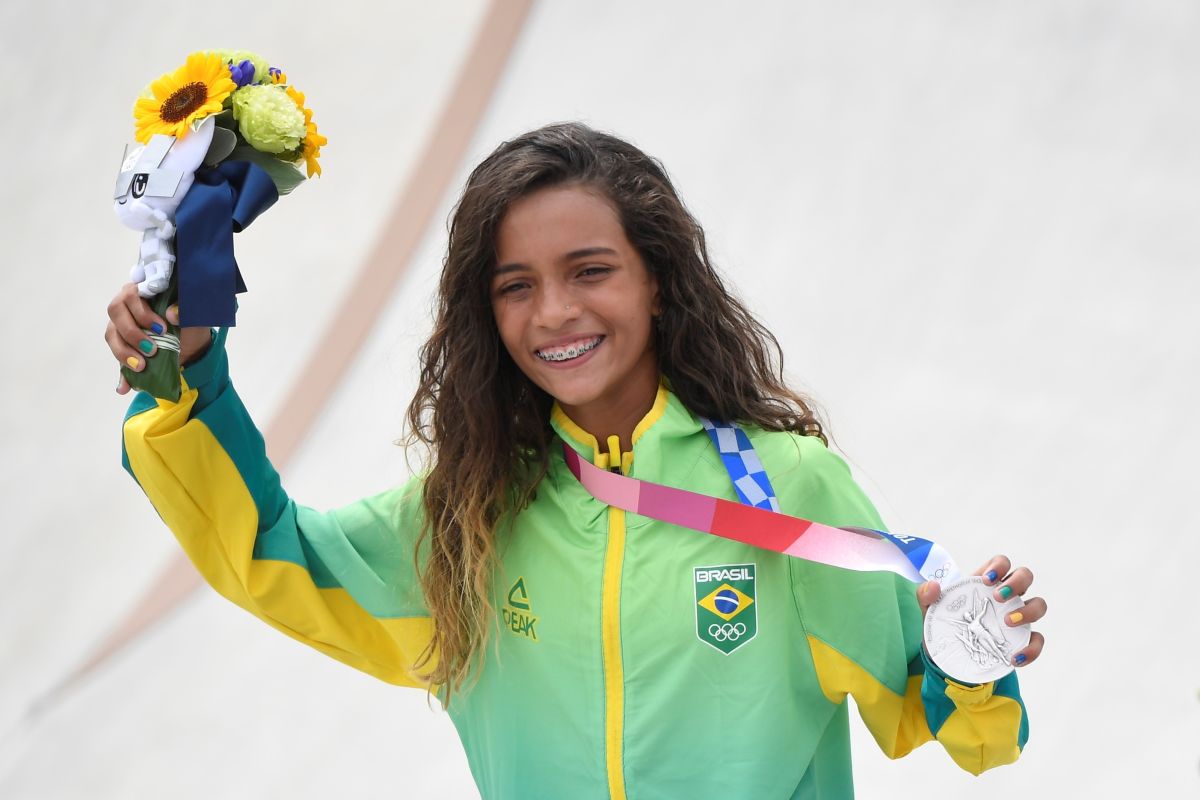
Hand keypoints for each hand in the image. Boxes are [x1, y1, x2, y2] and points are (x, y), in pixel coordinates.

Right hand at [105, 283, 211, 393]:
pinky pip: (116, 360)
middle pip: (116, 313)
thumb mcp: (194, 315)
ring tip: (141, 367)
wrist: (193, 344)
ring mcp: (121, 326)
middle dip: (132, 333)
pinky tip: (124, 387)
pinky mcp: (123, 347)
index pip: (131, 295)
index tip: (162, 329)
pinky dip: (122, 375)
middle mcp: (127, 306)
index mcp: (143, 292)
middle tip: (152, 349)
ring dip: (124, 352)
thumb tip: (172, 315)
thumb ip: (185, 310)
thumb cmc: (190, 322)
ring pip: (112, 335)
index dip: (142, 312)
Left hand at [916, 555, 1046, 668]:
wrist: (946, 657)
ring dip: (1028, 611)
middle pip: (1026, 576)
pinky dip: (1031, 648)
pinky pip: (1037, 640)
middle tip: (998, 597)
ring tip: (1007, 622)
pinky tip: (1014, 657)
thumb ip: (925, 594)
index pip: (1002, 562)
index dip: (999, 566)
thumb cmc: (942, 624)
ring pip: (1039, 604)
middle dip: (1016, 582)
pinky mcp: (1024, 640)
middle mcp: (1007, 596)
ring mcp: (1019, 616)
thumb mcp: (929, 609)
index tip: (986, 580)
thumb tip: (934, 586)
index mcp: (986, 582)